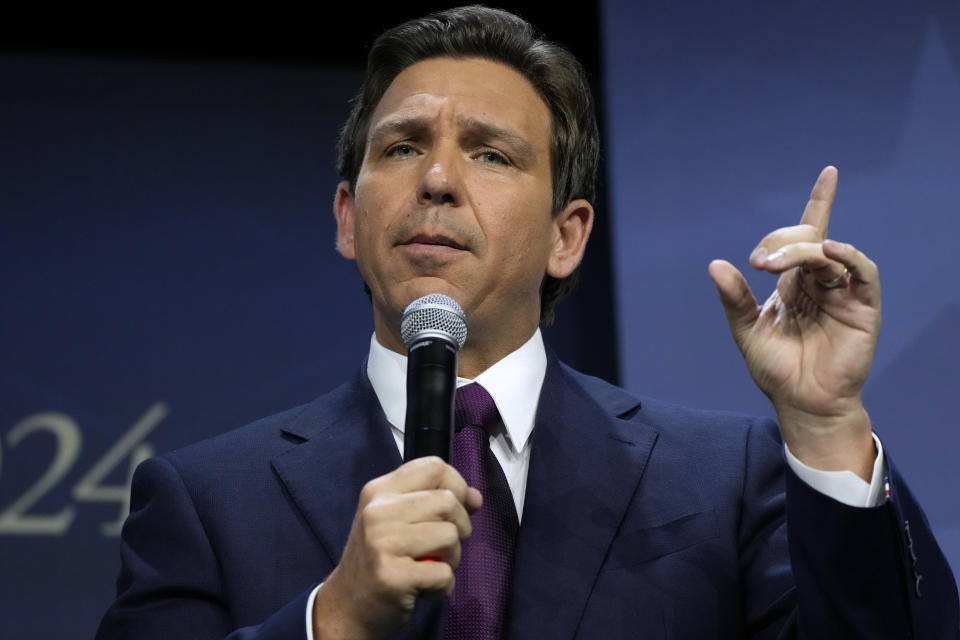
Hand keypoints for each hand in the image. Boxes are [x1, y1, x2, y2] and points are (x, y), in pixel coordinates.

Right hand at [312, 457, 482, 639]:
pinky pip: (444, 573)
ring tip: (429, 567)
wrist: (347, 606)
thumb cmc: (379, 559)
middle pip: (449, 501)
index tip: (455, 508)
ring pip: (450, 536)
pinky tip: (422, 588)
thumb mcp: (399, 520)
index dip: (457, 485)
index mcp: (380, 490)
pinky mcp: (391, 576)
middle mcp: (378, 511)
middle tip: (441, 547)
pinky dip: (443, 586)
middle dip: (459, 528)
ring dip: (451, 559)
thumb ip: (435, 502)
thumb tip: (475, 497)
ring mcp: (382, 542)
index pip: (435, 467)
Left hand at [708, 166, 880, 477]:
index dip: (821, 202)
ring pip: (829, 253)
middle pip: (809, 240)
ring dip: (802, 250)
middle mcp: (821, 281)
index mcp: (796, 281)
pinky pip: (862, 272)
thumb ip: (735, 298)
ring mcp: (843, 292)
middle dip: (782, 242)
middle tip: (759, 264)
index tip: (830, 173)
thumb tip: (715, 264)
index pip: (807, 234)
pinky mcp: (862, 308)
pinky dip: (848, 257)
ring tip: (775, 264)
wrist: (801, 402)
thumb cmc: (777, 369)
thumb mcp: (747, 330)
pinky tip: (829, 251)